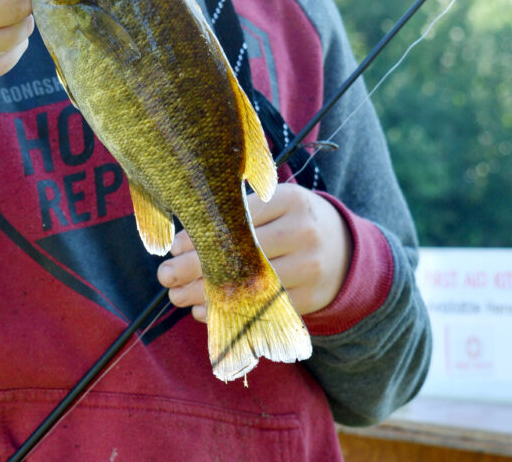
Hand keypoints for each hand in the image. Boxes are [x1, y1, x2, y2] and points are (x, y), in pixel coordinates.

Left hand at [157, 184, 351, 319]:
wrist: (345, 250)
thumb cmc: (293, 221)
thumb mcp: (275, 204)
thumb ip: (238, 214)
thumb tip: (184, 242)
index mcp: (291, 200)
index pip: (238, 218)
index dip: (203, 235)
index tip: (174, 248)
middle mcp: (303, 232)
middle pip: (242, 253)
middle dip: (197, 266)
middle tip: (166, 275)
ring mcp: (310, 267)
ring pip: (250, 285)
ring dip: (207, 294)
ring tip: (177, 296)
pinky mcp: (312, 298)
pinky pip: (264, 309)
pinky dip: (231, 311)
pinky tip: (203, 311)